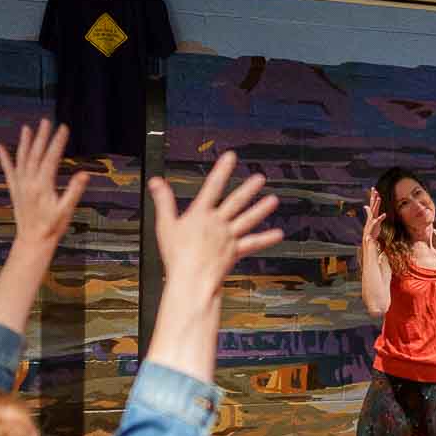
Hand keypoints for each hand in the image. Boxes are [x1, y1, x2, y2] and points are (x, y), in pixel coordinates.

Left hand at [0, 119, 88, 246]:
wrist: (33, 241)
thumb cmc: (52, 227)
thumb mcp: (66, 210)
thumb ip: (74, 191)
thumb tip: (84, 174)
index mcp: (42, 185)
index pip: (51, 158)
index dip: (57, 142)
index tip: (63, 128)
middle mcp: (28, 182)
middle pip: (35, 154)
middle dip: (42, 137)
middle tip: (47, 121)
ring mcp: (20, 185)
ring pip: (22, 159)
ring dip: (25, 143)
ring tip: (27, 128)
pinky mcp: (14, 190)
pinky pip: (8, 171)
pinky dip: (4, 158)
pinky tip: (0, 147)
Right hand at [148, 152, 284, 298]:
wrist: (190, 278)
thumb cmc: (176, 255)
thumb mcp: (165, 225)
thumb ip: (164, 201)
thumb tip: (156, 182)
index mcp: (200, 214)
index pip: (212, 186)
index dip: (222, 170)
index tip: (231, 157)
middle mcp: (217, 223)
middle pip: (235, 201)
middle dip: (248, 188)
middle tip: (259, 178)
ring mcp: (228, 237)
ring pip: (248, 219)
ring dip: (261, 209)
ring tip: (274, 200)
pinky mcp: (235, 251)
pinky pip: (253, 243)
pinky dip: (266, 239)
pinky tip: (278, 234)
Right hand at [361, 188, 386, 245]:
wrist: (368, 237)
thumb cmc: (371, 228)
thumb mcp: (370, 218)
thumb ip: (368, 211)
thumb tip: (365, 206)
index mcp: (372, 214)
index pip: (372, 203)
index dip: (373, 196)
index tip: (374, 189)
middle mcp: (372, 215)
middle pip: (373, 204)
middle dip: (373, 196)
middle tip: (374, 189)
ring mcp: (373, 219)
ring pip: (374, 210)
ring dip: (377, 204)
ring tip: (379, 198)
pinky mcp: (375, 224)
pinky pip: (378, 220)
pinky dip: (381, 217)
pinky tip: (385, 214)